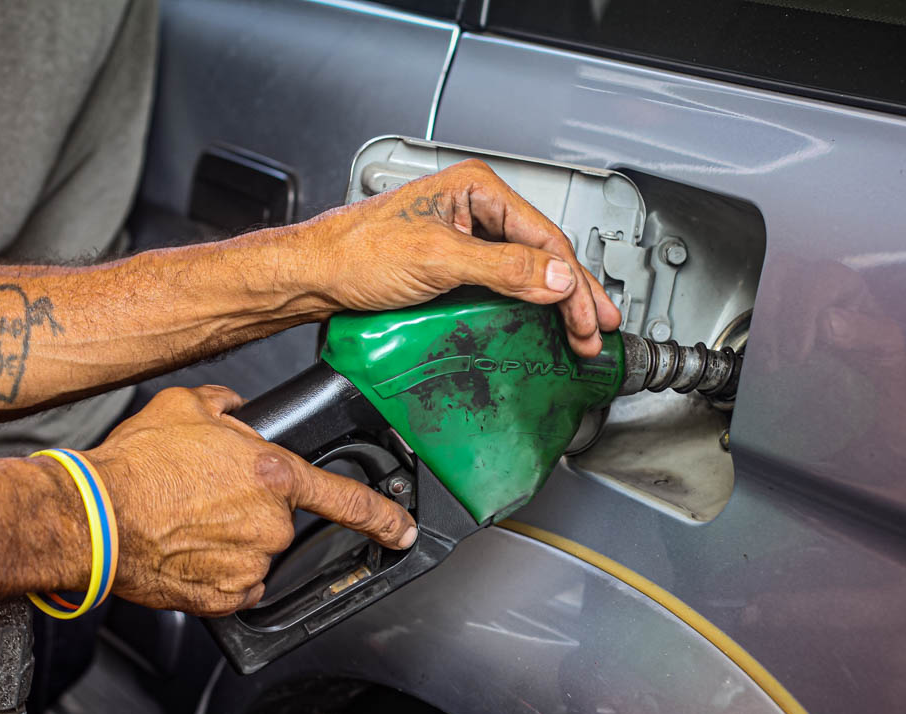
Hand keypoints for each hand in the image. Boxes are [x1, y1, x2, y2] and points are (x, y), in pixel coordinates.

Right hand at [87, 386, 415, 615]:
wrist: (93, 517)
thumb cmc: (135, 466)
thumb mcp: (185, 407)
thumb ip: (225, 407)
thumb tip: (234, 410)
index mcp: (272, 474)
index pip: (345, 499)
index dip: (381, 517)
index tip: (400, 530)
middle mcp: (269, 524)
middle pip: (281, 522)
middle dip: (251, 512)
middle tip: (205, 500)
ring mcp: (250, 565)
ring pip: (256, 555)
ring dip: (230, 543)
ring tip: (186, 523)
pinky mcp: (224, 598)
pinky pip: (234, 586)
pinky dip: (214, 573)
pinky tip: (185, 550)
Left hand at [300, 159, 621, 356]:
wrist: (314, 276)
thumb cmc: (356, 253)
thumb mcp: (438, 259)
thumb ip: (502, 269)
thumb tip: (555, 279)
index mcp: (475, 188)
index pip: (544, 237)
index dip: (572, 282)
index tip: (587, 318)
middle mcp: (472, 207)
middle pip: (540, 254)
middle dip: (571, 295)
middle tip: (591, 331)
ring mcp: (463, 236)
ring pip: (524, 270)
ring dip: (551, 303)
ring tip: (573, 332)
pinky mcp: (451, 264)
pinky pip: (501, 283)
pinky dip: (524, 305)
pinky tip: (536, 322)